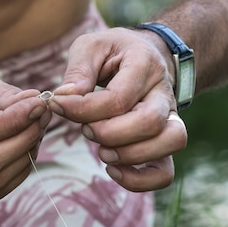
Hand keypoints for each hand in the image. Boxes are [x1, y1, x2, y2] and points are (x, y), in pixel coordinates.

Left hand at [48, 27, 187, 191]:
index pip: (118, 98)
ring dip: (128, 155)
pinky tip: (113, 170)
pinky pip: (165, 172)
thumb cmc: (113, 52)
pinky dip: (139, 180)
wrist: (146, 55)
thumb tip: (64, 98)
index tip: (58, 105)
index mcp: (144, 64)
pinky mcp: (164, 142)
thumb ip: (77, 71)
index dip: (83, 109)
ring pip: (169, 143)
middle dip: (109, 133)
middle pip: (149, 122)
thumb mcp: (90, 46)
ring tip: (102, 151)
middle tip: (86, 130)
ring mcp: (169, 119)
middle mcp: (163, 92)